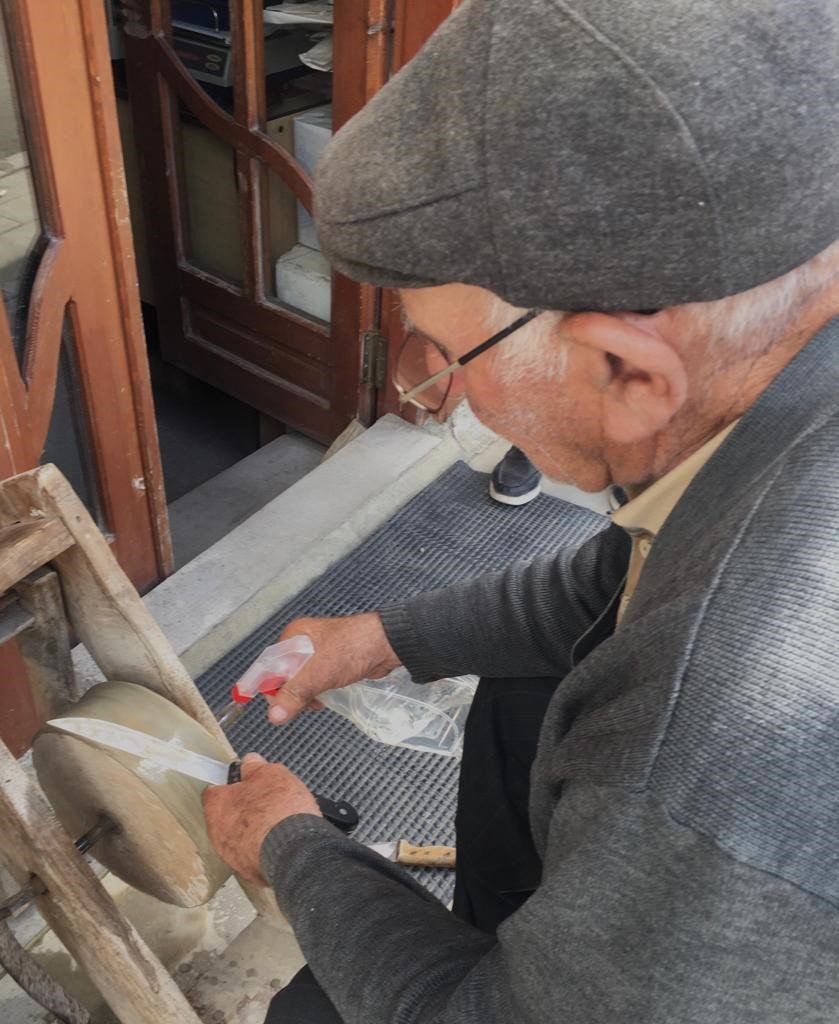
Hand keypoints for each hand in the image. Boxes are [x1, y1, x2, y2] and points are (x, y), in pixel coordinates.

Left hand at [203, 753, 320, 883]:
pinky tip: (279, 842)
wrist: (293, 849)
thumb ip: (256, 767)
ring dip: (252, 831)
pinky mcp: (248, 872)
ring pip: (238, 838)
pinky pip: (252, 855)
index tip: (244, 782)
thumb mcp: (271, 774)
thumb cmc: (278, 808)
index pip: (213, 791)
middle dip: (242, 809)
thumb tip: (249, 761)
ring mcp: (231, 856)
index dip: (230, 785)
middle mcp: (217, 833)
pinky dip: (262, 849)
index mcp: (216, 805)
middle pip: (225, 816)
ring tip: (276, 823)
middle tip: (264, 801)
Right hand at [265, 612, 399, 724]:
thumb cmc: (350, 649)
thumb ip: (294, 694)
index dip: (270, 686)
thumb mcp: (316, 674)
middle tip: (301, 704)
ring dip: (306, 694)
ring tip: (317, 701)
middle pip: (284, 674)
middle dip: (291, 693)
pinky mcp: (331, 663)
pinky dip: (317, 691)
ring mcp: (318, 652)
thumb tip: (274, 715)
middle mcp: (303, 642)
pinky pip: (315, 681)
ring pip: (301, 680)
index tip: (276, 706)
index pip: (269, 665)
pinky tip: (324, 698)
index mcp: (293, 636)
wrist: (384, 646)